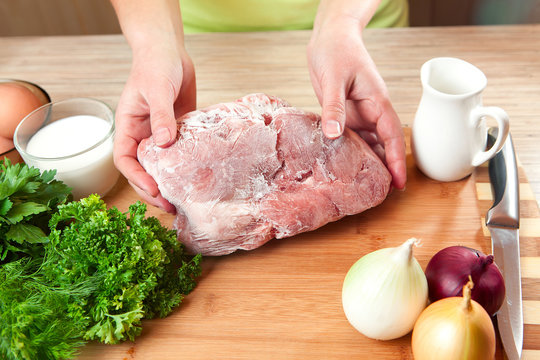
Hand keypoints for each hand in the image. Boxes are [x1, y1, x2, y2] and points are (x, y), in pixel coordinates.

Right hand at [113, 44, 195, 212]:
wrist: (169, 50)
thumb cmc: (155, 65)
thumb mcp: (156, 89)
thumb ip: (161, 116)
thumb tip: (165, 144)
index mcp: (128, 127)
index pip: (125, 160)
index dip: (136, 178)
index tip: (153, 190)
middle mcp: (143, 135)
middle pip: (143, 169)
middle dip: (153, 189)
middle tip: (170, 205)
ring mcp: (161, 135)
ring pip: (162, 165)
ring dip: (170, 183)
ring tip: (184, 200)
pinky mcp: (179, 131)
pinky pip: (181, 153)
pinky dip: (186, 167)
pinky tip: (198, 178)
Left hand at [307, 18, 406, 189]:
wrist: (329, 37)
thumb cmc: (337, 50)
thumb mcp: (334, 79)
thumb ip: (335, 107)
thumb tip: (335, 134)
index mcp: (377, 102)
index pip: (391, 136)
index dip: (395, 161)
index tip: (399, 184)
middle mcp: (371, 111)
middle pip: (383, 145)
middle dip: (385, 168)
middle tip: (380, 194)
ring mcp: (359, 113)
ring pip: (368, 143)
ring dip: (369, 163)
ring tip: (364, 187)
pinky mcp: (345, 114)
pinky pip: (352, 137)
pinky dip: (351, 152)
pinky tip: (345, 166)